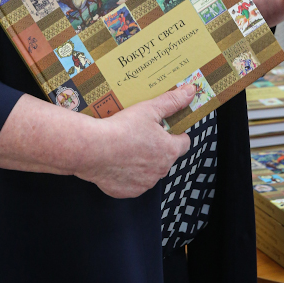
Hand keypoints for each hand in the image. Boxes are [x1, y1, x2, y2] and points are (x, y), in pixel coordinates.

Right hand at [75, 85, 193, 197]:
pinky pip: (132, 181)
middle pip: (165, 156)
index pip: (184, 143)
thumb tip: (191, 91)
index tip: (165, 126)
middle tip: (141, 132)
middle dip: (157, 146)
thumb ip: (172, 101)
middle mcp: (160, 171)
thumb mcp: (149, 108)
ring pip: (149, 170)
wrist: (93, 149)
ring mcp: (144, 183)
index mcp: (169, 151)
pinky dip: (127, 172)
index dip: (176, 133)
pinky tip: (117, 159)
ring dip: (143, 160)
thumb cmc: (122, 128)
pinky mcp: (128, 191)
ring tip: (127, 145)